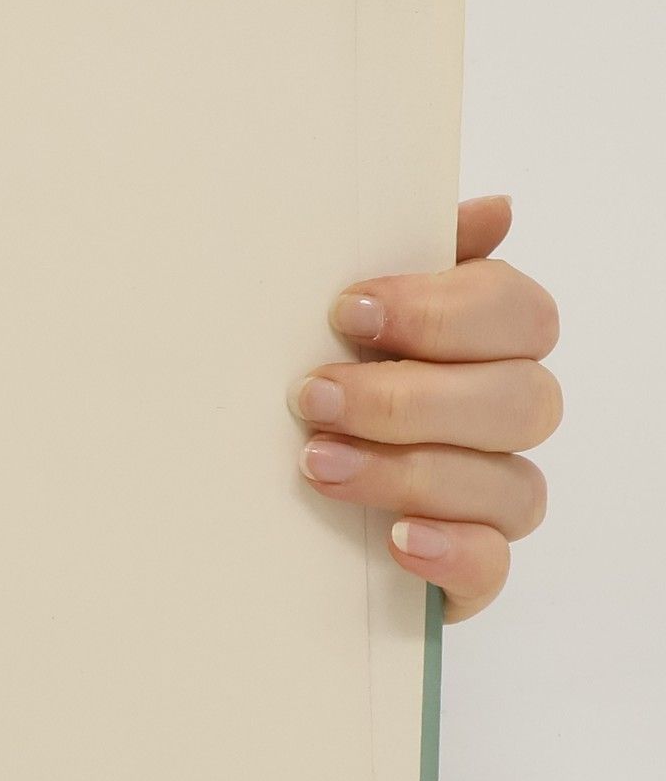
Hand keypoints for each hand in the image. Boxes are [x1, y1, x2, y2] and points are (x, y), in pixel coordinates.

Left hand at [290, 194, 560, 620]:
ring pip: (507, 484)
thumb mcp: (340, 323)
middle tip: (311, 397)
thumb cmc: (314, 386)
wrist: (258, 498)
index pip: (520, 314)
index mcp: (484, 346)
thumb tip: (495, 209)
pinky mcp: (468, 570)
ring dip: (407, 469)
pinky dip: (449, 550)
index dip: (443, 311)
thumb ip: (409, 259)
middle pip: (522, 400)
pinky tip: (397, 539)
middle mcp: (501, 420)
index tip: (346, 310)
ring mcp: (491, 499)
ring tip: (315, 463)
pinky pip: (493, 566)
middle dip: (409, 397)